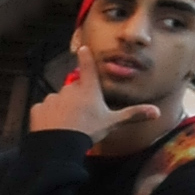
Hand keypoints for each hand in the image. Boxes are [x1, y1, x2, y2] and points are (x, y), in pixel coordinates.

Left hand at [30, 44, 157, 144]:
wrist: (61, 145)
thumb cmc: (89, 131)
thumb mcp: (112, 123)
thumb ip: (133, 115)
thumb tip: (157, 112)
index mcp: (88, 89)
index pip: (88, 67)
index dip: (85, 57)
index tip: (82, 48)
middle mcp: (69, 89)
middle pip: (73, 89)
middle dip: (76, 98)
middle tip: (81, 115)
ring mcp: (52, 98)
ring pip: (58, 100)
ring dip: (61, 108)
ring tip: (67, 125)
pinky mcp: (38, 109)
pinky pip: (43, 110)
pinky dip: (47, 117)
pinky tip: (52, 128)